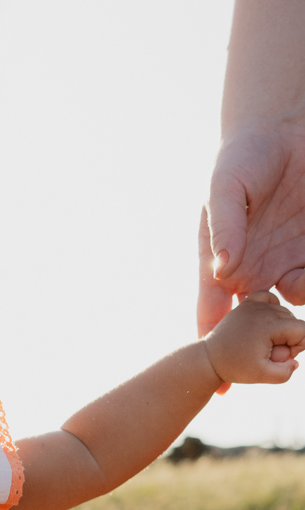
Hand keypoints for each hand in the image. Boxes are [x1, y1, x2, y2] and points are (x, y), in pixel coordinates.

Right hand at [199, 120, 304, 334]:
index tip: (222, 378)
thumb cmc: (242, 157)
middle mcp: (253, 269)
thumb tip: (221, 270)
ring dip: (299, 305)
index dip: (215, 342)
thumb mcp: (224, 187)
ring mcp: (286, 261)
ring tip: (300, 295)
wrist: (284, 130)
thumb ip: (223, 227)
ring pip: (293, 300)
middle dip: (265, 336)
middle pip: (255, 318)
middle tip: (278, 340)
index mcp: (222, 263)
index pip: (213, 310)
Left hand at [202, 289, 304, 386]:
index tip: (280, 358)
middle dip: (289, 340)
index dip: (297, 348)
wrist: (209, 358)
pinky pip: (269, 298)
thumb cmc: (234, 367)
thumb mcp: (262, 375)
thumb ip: (285, 372)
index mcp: (270, 325)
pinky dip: (272, 309)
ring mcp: (254, 304)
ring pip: (283, 312)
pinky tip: (266, 324)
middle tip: (269, 353)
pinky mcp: (248, 303)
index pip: (303, 331)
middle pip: (294, 321)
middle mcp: (263, 309)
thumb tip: (295, 361)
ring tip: (264, 343)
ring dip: (280, 328)